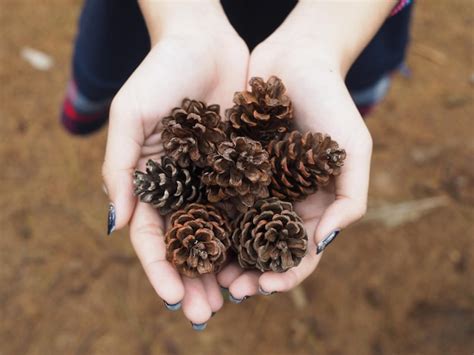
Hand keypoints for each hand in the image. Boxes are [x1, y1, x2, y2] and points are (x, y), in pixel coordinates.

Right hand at [102, 3, 248, 325]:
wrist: (203, 42)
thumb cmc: (159, 73)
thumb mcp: (131, 116)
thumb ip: (121, 168)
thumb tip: (117, 224)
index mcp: (152, 182)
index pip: (152, 237)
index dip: (160, 270)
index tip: (175, 299)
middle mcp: (183, 187)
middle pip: (188, 245)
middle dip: (195, 280)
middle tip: (208, 313)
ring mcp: (214, 180)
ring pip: (220, 233)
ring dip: (226, 267)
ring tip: (239, 297)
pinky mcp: (242, 167)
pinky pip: (248, 205)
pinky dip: (253, 233)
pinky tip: (265, 257)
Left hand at [217, 0, 393, 298]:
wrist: (296, 61)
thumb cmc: (331, 103)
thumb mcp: (353, 149)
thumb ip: (349, 197)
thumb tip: (326, 242)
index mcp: (312, 206)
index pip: (300, 252)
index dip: (286, 273)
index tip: (266, 284)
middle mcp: (281, 202)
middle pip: (264, 250)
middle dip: (250, 274)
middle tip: (230, 289)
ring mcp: (253, 187)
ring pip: (237, 232)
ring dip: (225, 256)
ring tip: (210, 272)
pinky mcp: (229, 168)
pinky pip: (217, 199)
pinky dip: (208, 219)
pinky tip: (193, 233)